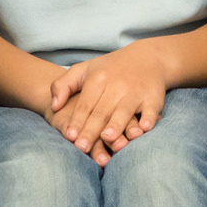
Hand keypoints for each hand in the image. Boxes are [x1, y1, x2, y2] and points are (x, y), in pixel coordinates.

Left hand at [49, 42, 170, 164]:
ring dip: (117, 125)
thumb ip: (63, 85)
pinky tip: (144, 128)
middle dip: (91, 130)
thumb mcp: (84, 70)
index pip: (85, 104)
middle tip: (82, 148)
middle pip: (102, 112)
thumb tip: (53, 107)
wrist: (147, 58)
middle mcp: (117, 86)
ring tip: (107, 138)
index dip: (77, 121)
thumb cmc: (110, 69)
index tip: (70, 136)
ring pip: (124, 111)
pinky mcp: (153, 97)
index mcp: (97, 79)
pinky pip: (151, 109)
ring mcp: (136, 92)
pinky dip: (149, 118)